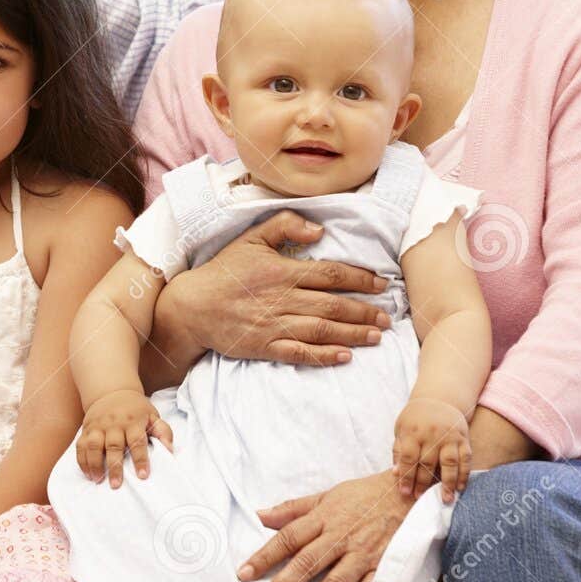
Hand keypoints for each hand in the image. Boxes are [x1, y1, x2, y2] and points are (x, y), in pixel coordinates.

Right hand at [76, 389, 173, 486]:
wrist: (112, 391)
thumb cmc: (136, 409)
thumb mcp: (153, 415)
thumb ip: (163, 432)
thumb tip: (170, 451)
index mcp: (133, 421)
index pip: (137, 441)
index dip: (140, 459)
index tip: (142, 475)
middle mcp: (114, 423)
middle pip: (113, 446)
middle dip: (114, 467)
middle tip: (116, 485)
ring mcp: (98, 425)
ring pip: (93, 445)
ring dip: (94, 464)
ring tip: (98, 480)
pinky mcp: (86, 428)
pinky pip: (81, 445)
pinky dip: (82, 461)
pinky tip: (88, 473)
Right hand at [158, 210, 391, 371]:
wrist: (192, 307)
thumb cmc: (224, 271)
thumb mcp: (250, 238)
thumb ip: (284, 225)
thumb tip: (320, 230)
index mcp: (282, 270)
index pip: (331, 274)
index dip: (360, 279)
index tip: (382, 284)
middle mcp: (282, 299)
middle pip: (333, 304)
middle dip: (365, 310)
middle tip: (389, 317)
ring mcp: (274, 325)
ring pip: (322, 329)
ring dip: (353, 333)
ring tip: (376, 336)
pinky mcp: (265, 347)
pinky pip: (299, 353)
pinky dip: (323, 356)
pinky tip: (344, 357)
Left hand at [238, 470, 415, 581]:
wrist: (407, 493)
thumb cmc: (363, 496)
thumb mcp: (326, 496)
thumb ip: (293, 509)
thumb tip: (260, 515)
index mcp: (323, 518)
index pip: (288, 538)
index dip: (264, 556)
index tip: (244, 573)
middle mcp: (340, 537)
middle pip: (308, 562)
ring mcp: (362, 553)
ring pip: (337, 580)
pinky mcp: (383, 565)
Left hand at [392, 398, 471, 500]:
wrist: (440, 398)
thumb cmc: (416, 418)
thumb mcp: (401, 428)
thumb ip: (399, 450)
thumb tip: (396, 473)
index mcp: (413, 431)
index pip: (408, 458)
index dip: (406, 476)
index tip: (405, 492)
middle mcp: (432, 434)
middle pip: (428, 462)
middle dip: (423, 483)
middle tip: (421, 499)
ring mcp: (450, 436)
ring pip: (449, 462)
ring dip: (448, 483)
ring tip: (446, 499)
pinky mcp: (464, 438)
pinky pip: (466, 459)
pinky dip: (464, 474)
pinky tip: (460, 487)